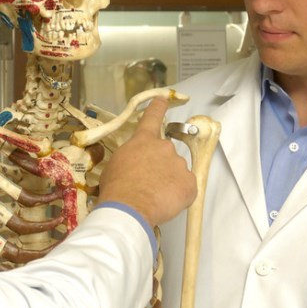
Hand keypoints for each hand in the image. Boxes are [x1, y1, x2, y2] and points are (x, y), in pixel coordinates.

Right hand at [98, 97, 195, 226]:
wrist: (130, 207)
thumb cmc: (116, 186)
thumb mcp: (116, 164)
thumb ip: (130, 157)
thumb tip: (136, 164)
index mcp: (144, 141)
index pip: (152, 118)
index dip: (158, 108)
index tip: (164, 99)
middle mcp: (165, 147)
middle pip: (165, 153)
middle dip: (159, 165)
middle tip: (147, 182)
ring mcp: (180, 164)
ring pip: (176, 171)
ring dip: (168, 181)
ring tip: (154, 196)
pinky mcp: (190, 183)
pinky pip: (186, 187)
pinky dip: (178, 194)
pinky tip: (165, 202)